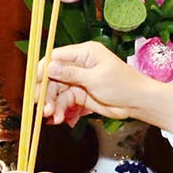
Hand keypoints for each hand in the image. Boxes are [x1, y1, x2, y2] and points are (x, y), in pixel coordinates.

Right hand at [39, 42, 172, 131]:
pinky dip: (61, 110)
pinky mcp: (81, 95)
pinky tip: (60, 118)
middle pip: (53, 76)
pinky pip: (65, 101)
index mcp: (84, 53)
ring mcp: (79, 81)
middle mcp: (79, 65)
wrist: (138, 102)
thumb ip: (71, 73)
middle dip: (46, 91)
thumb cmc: (122, 84)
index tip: (35, 84)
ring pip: (57, 91)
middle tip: (41, 105)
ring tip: (52, 115)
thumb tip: (49, 66)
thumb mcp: (95, 78)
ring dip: (53, 103)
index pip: (55, 57)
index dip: (42, 69)